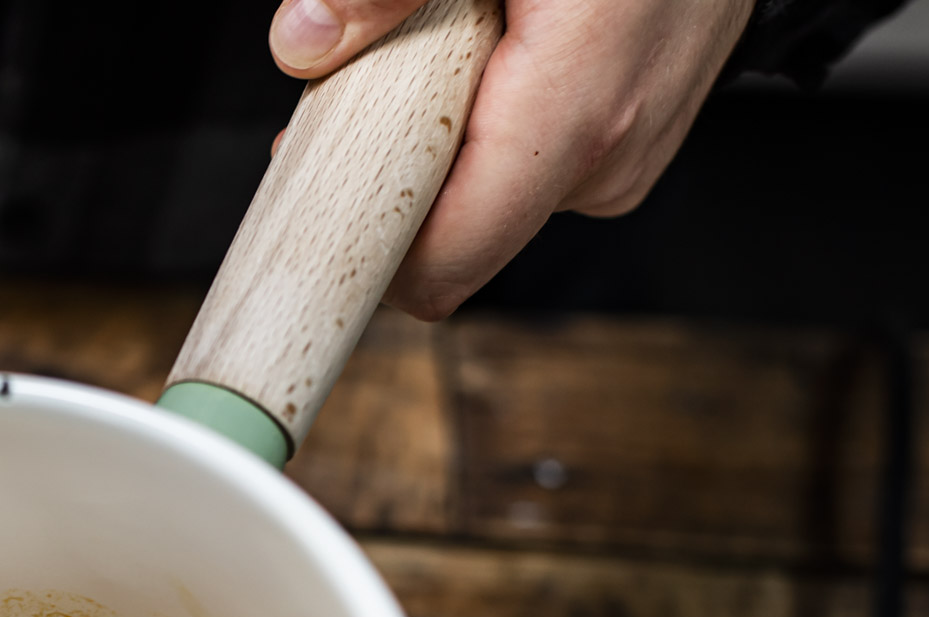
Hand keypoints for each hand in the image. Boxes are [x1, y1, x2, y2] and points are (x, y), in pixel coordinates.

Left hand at [269, 0, 754, 319]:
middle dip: (389, 172)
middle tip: (364, 84)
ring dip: (437, 144)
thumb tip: (301, 43)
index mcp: (576, 112)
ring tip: (449, 51)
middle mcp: (609, 158)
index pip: (444, 262)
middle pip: (450, 232)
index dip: (362, 252)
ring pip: (484, 200)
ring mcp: (624, 162)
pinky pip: (524, 169)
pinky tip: (489, 59)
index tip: (309, 209)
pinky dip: (483, 128)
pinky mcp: (627, 149)